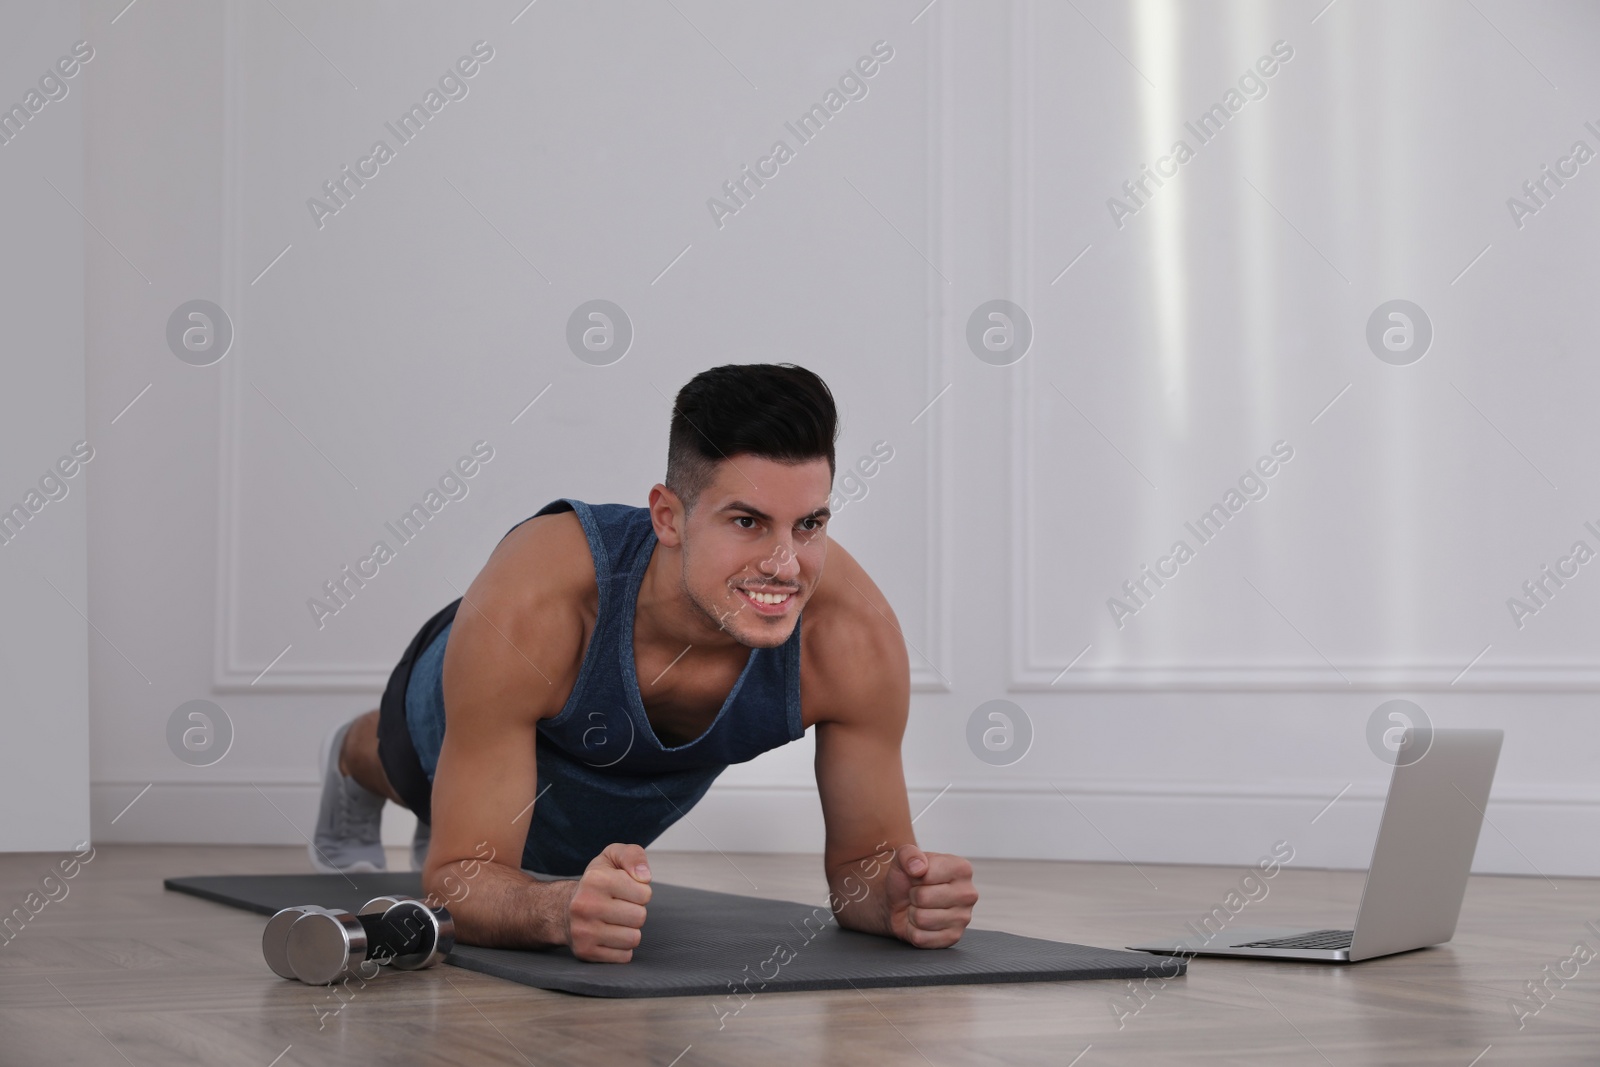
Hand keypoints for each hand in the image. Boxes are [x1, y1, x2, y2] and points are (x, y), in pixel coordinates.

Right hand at [564, 842, 652, 962]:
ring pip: (633, 939)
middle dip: (635, 911)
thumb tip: (645, 877)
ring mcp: (583, 931)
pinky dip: (622, 947)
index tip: (626, 890)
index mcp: (595, 879)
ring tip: (615, 921)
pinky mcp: (585, 951)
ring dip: (630, 930)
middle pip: (640, 917)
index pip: (644, 893)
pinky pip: (624, 956)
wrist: (564, 909)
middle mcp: (585, 905)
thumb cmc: (597, 882)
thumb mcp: (612, 857)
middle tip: (620, 907)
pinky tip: (609, 935)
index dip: (640, 892)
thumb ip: (633, 855)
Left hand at [885, 844, 976, 947]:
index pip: (926, 875)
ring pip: (922, 919)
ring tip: (919, 907)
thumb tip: (918, 867)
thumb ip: (908, 854)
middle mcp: (968, 893)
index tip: (918, 877)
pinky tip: (921, 923)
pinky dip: (913, 931)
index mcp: (962, 868)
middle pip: (923, 898)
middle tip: (918, 894)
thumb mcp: (903, 858)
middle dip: (913, 896)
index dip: (914, 876)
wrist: (900, 902)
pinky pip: (922, 938)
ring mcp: (963, 918)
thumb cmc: (907, 879)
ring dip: (912, 914)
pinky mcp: (953, 938)